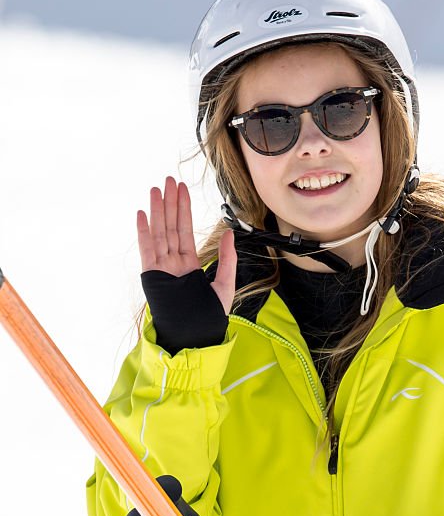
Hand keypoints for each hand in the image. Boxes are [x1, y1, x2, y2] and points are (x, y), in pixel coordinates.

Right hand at [136, 175, 236, 314]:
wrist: (196, 335)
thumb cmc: (209, 316)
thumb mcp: (225, 284)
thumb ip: (227, 259)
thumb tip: (230, 233)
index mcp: (189, 263)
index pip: (185, 229)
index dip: (183, 209)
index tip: (182, 189)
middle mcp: (173, 263)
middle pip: (170, 226)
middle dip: (169, 203)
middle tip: (168, 180)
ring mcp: (161, 267)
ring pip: (159, 233)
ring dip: (157, 211)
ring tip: (156, 190)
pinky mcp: (152, 275)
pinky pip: (147, 249)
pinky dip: (144, 232)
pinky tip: (142, 214)